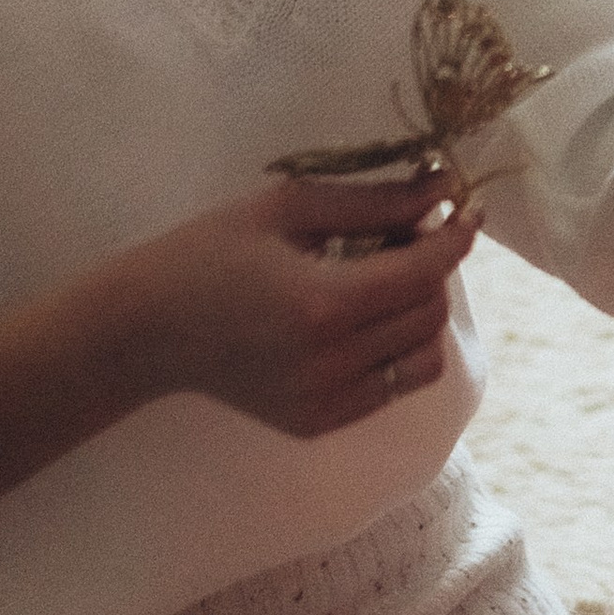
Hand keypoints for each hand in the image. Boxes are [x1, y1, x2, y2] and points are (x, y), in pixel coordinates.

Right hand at [109, 173, 474, 440]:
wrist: (148, 329)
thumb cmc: (212, 251)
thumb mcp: (289, 208)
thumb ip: (375, 201)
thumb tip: (445, 190)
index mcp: (323, 304)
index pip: (424, 272)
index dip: (454, 238)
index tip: (465, 210)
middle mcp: (331, 364)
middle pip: (430, 313)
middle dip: (431, 269)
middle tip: (400, 237)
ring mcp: (326, 403)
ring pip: (423, 357)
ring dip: (419, 314)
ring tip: (381, 283)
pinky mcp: (317, 424)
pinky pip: (391, 388)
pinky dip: (393, 350)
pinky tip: (358, 322)